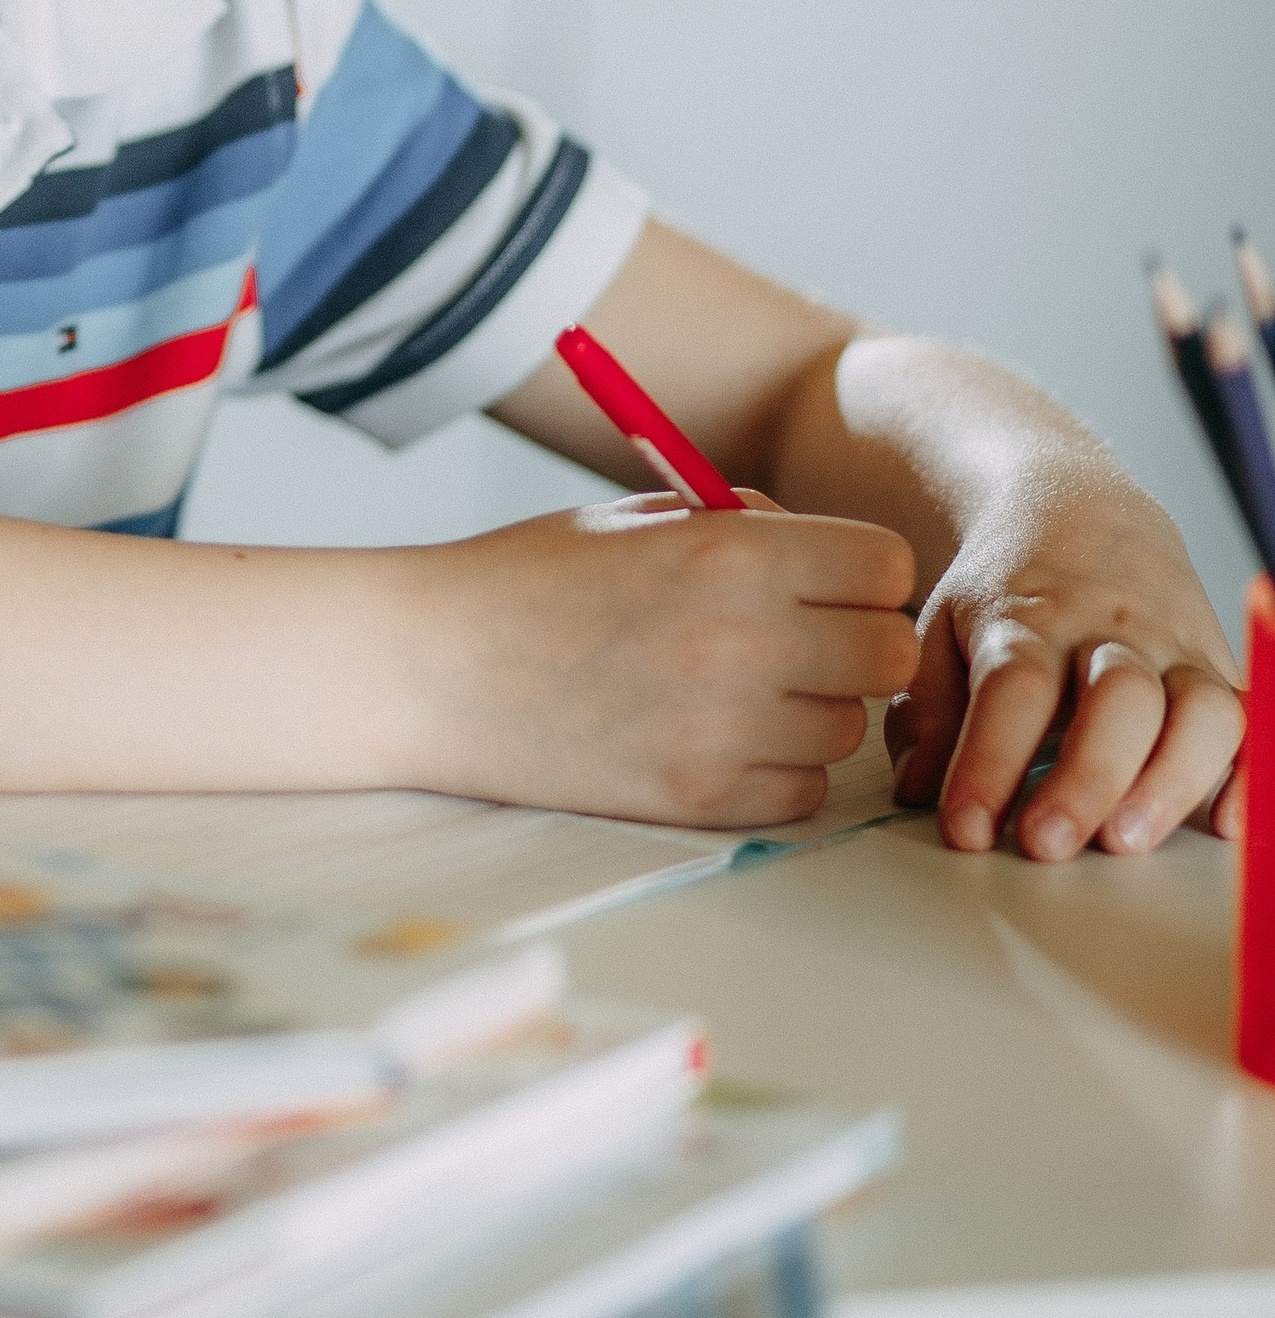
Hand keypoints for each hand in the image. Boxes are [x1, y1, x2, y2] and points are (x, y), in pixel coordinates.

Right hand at [418, 494, 919, 831]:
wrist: (428, 668)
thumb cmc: (527, 580)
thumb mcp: (633, 518)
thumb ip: (742, 526)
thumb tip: (830, 557)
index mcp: (732, 553)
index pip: (887, 566)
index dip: (860, 573)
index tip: (824, 582)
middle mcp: (745, 640)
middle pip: (889, 654)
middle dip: (853, 643)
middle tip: (796, 640)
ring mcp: (725, 729)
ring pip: (847, 728)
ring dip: (809, 710)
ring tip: (729, 689)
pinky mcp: (699, 798)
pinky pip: (800, 793)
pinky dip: (772, 771)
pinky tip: (710, 737)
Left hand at [885, 488, 1243, 859]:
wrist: (1079, 512)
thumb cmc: (1006, 591)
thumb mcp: (944, 628)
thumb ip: (931, 711)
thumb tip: (919, 790)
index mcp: (1029, 620)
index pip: (1013, 688)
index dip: (988, 763)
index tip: (964, 829)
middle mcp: (1112, 632)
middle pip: (1117, 699)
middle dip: (1086, 778)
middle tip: (1046, 843)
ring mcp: (1176, 650)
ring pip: (1201, 710)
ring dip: (1170, 781)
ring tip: (1124, 840)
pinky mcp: (1219, 671)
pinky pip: (1254, 722)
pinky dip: (1251, 777)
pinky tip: (1223, 826)